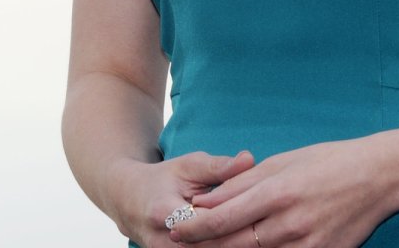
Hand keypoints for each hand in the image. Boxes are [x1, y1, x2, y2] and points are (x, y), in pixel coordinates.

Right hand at [107, 149, 256, 247]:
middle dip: (240, 241)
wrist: (128, 201)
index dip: (237, 221)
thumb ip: (219, 167)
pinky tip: (247, 243)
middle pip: (211, 247)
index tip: (266, 216)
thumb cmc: (163, 179)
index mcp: (165, 212)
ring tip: (263, 239)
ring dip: (234, 246)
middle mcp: (163, 242)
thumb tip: (250, 159)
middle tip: (269, 233)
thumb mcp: (188, 166)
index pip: (208, 223)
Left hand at [166, 134, 398, 247]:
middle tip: (182, 244)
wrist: (379, 179)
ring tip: (211, 246)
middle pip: (235, 245)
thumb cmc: (327, 162)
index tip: (173, 230)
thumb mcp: (280, 162)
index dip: (195, 228)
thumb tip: (205, 200)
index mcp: (277, 193)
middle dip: (206, 246)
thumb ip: (240, 184)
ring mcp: (307, 246)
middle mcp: (290, 224)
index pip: (224, 218)